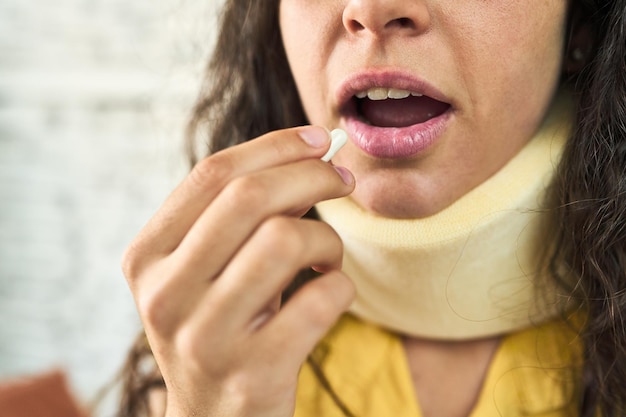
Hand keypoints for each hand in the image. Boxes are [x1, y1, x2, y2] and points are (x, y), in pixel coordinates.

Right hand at [122, 126, 355, 416]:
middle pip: (249, 197)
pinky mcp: (252, 374)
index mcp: (147, 257)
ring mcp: (205, 338)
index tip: (320, 141)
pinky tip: (332, 292)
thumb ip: (246, 214)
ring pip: (286, 240)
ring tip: (327, 255)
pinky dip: (341, 285)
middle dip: (312, 175)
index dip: (275, 146)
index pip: (212, 175)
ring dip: (327, 237)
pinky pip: (320, 299)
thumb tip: (312, 155)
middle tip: (344, 180)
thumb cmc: (221, 325)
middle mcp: (165, 295)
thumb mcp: (212, 270)